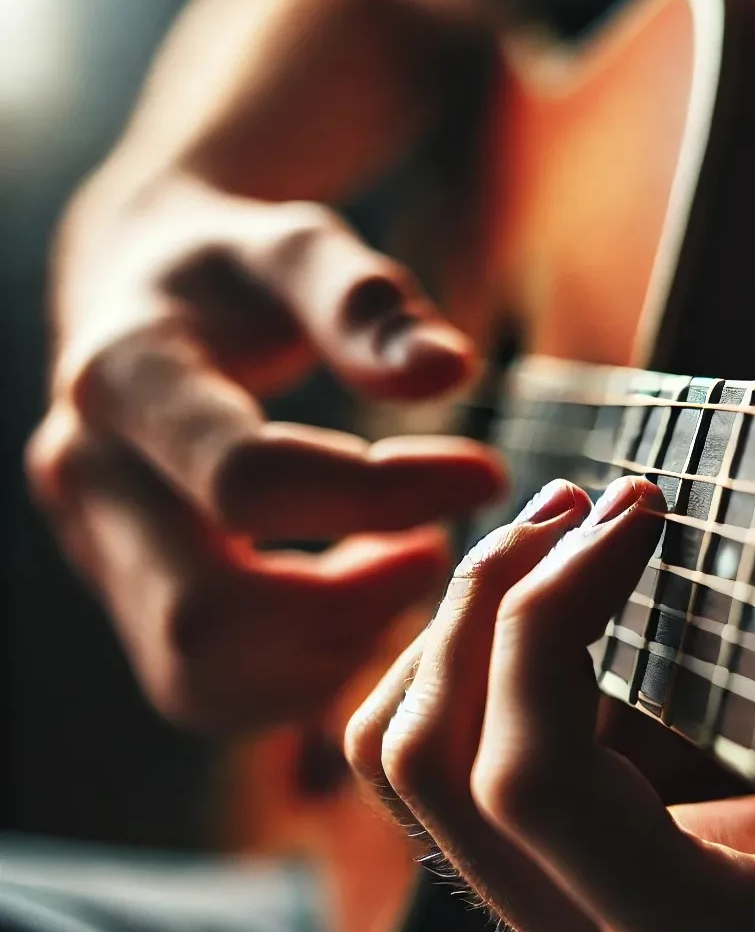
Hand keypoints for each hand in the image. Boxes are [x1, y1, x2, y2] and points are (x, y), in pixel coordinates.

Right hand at [26, 171, 503, 731]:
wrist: (141, 292)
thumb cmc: (232, 267)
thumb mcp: (295, 246)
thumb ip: (367, 304)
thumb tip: (449, 373)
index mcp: (124, 379)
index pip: (249, 481)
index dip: (383, 496)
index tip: (487, 475)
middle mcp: (90, 479)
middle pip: (208, 618)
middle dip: (353, 606)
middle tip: (437, 551)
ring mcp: (98, 548)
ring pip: (201, 678)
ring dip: (329, 650)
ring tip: (402, 568)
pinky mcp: (126, 590)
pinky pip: (207, 685)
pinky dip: (302, 666)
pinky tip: (357, 592)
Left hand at [347, 476, 754, 931]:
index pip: (532, 772)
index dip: (556, 611)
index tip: (633, 513)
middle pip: (428, 758)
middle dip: (487, 594)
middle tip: (574, 504)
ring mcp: (541, 916)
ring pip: (403, 763)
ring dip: (457, 625)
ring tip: (543, 538)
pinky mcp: (536, 877)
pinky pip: (437, 766)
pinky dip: (462, 666)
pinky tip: (543, 614)